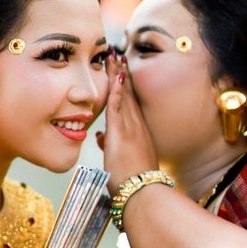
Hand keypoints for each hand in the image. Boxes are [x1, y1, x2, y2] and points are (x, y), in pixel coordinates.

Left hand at [99, 52, 158, 193]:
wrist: (144, 194)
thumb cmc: (134, 183)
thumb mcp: (121, 160)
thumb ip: (112, 145)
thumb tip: (102, 137)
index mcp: (137, 133)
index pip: (129, 103)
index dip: (125, 85)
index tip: (121, 70)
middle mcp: (137, 126)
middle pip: (128, 94)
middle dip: (122, 73)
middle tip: (118, 54)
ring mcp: (130, 128)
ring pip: (123, 95)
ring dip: (118, 74)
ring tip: (114, 56)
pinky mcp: (122, 133)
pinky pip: (118, 106)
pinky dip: (117, 89)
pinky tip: (115, 75)